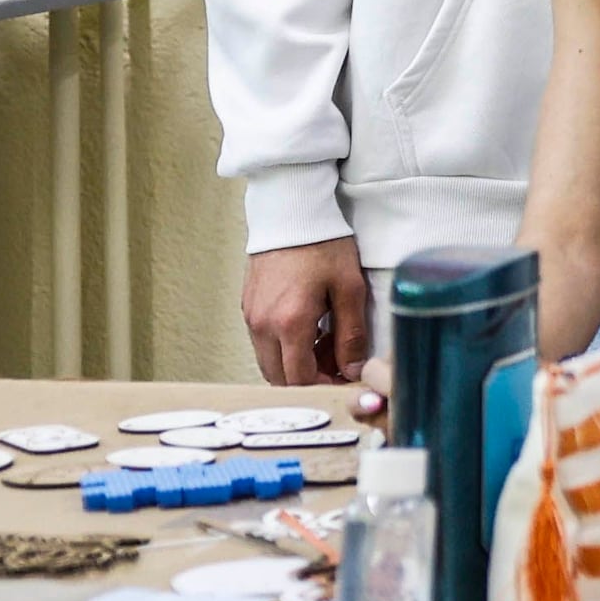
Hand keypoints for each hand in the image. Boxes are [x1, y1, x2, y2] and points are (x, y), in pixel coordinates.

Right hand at [243, 238, 370, 386]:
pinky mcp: (247, 307)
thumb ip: (351, 334)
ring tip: (326, 341)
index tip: (343, 380)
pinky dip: (284, 346)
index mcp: (289, 323)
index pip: (299, 379)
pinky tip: (309, 327)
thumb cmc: (323, 246)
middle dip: (308, 378)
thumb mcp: (349, 288)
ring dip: (295, 362)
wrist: (291, 214)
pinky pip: (263, 341)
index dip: (323, 386)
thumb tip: (352, 368)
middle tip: (337, 363)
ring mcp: (250, 317)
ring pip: (269, 361)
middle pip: (279, 377)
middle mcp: (262, 325)